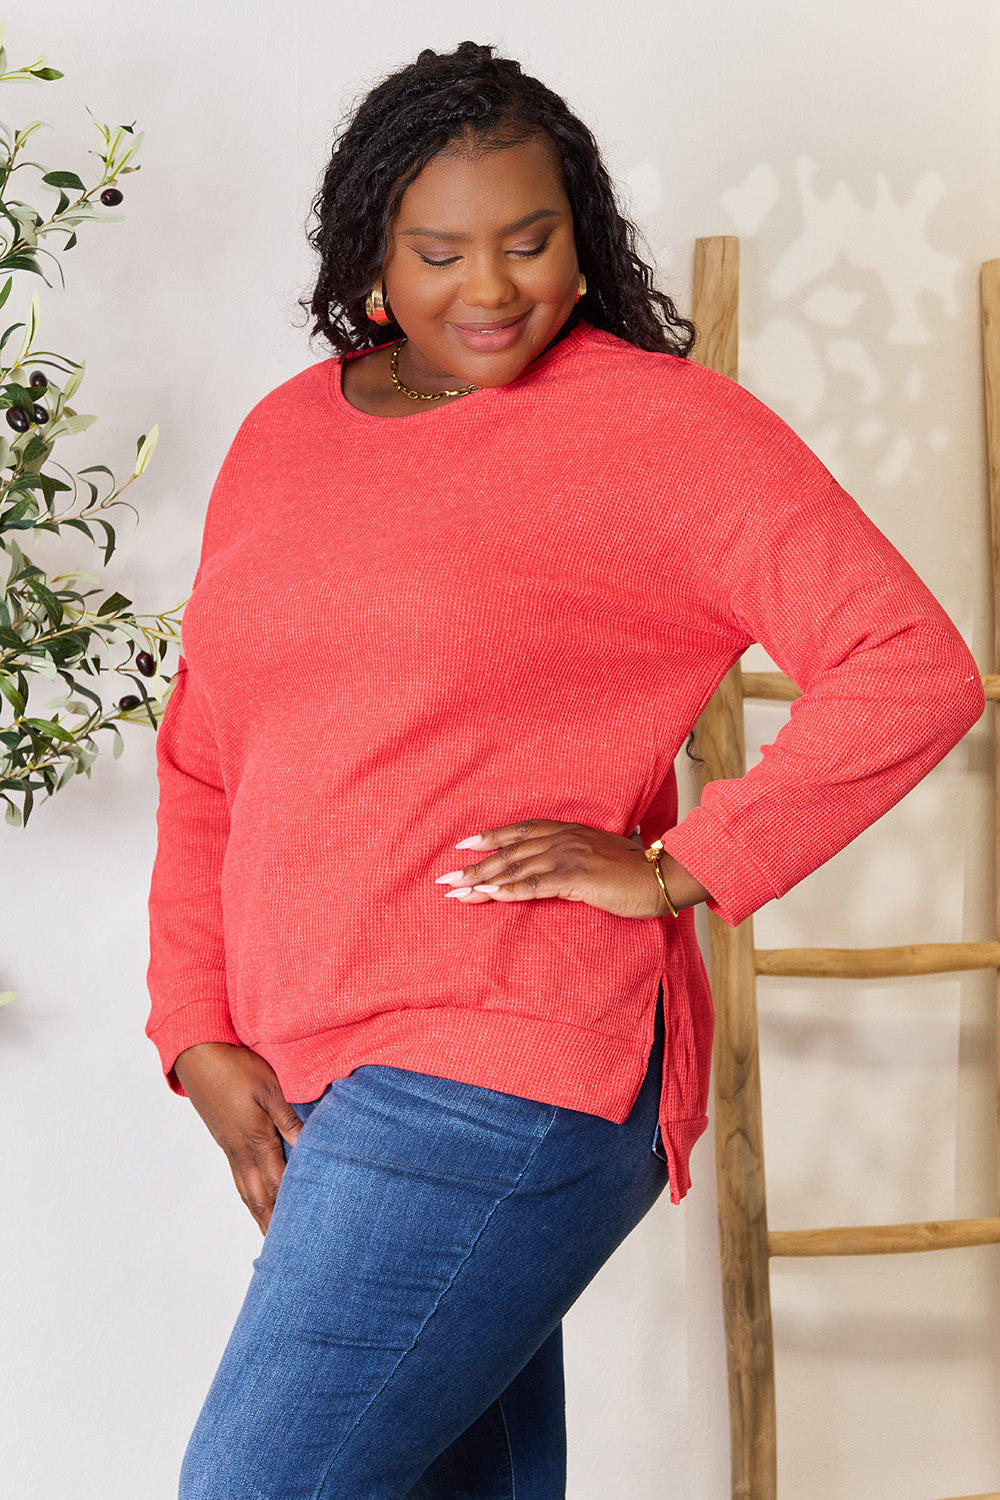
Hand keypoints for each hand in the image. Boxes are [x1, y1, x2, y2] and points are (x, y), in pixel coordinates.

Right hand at [172, 1042, 302, 1233]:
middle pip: (261, 1198)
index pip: (280, 1185)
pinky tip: (254, 1200)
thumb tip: (311, 1148)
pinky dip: (249, 1197)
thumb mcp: (270, 1089)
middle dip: (274, 1225)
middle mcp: (242, 1152)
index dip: (293, 1209)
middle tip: (287, 1252)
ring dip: (260, 1215)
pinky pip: (239, 1178)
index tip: (306, 1231)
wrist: (198, 1056)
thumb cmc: (237, 1068)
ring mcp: (230, 1149)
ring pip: (247, 1191)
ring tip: (271, 1237)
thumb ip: (290, 1120)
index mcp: (256, 1142)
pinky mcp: (225, 1141)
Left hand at [435, 819, 708, 917]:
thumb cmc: (633, 872)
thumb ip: (573, 859)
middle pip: (509, 851)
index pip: (519, 831)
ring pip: (515, 869)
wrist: (661, 875)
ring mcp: (568, 857)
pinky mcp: (576, 878)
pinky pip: (536, 885)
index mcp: (567, 832)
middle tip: (445, 877)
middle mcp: (562, 839)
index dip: (490, 837)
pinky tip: (490, 896)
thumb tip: (556, 870)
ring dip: (483, 881)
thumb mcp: (597, 858)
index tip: (463, 846)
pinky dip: (510, 890)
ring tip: (456, 891)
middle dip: (474, 865)